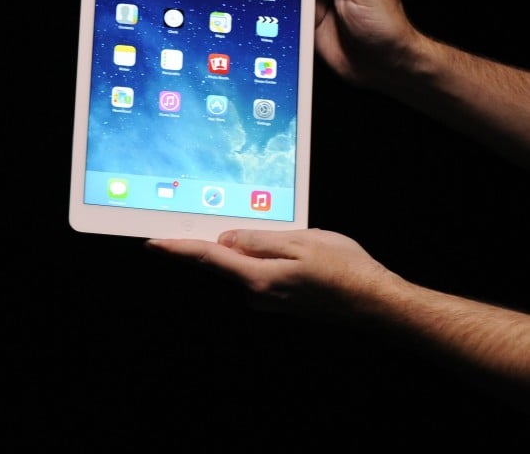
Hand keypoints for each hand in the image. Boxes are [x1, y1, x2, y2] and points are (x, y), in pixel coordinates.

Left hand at [146, 228, 396, 316]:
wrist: (376, 304)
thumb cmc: (345, 270)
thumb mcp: (301, 242)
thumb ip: (259, 241)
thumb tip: (226, 240)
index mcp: (259, 278)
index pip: (208, 259)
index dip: (178, 249)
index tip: (153, 243)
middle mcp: (258, 295)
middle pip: (221, 264)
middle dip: (204, 245)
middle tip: (190, 224)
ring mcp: (269, 301)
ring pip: (243, 268)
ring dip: (244, 250)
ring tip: (274, 234)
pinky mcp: (280, 301)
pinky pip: (258, 274)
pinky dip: (259, 259)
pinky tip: (282, 249)